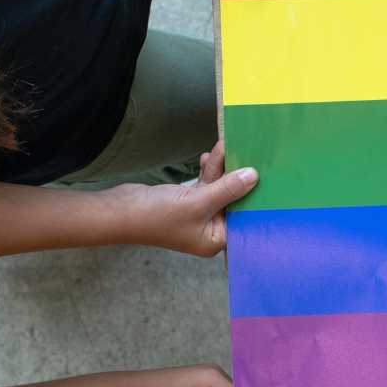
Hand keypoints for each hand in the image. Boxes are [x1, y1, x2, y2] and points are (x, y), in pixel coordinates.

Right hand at [116, 140, 256, 256]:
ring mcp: (198, 215)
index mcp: (216, 239)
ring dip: (220, 168)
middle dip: (236, 176)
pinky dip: (208, 171)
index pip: (244, 218)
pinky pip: (206, 185)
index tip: (267, 177)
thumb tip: (253, 176)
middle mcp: (210, 229)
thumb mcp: (198, 201)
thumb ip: (227, 188)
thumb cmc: (157, 216)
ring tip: (223, 146)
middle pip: (233, 200)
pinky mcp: (188, 202)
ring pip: (218, 188)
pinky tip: (210, 156)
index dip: (255, 197)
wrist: (119, 211)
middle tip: (245, 152)